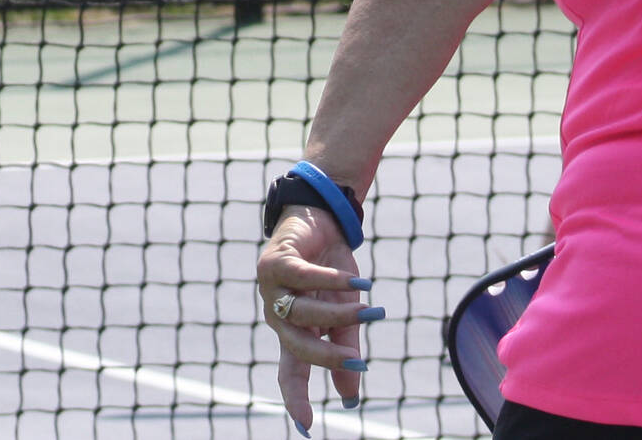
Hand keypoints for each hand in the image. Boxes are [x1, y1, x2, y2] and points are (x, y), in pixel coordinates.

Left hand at [258, 205, 378, 431]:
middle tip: (356, 361)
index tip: (305, 426)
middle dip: (326, 356)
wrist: (323, 221)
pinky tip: (356, 282)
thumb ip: (344, 347)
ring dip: (339, 314)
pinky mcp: (276, 262)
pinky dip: (331, 282)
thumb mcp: (345, 311)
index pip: (291, 371)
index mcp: (293, 331)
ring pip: (303, 312)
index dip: (296, 397)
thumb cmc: (332, 270)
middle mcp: (278, 314)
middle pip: (296, 347)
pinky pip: (302, 277)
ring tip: (369, 310)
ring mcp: (272, 289)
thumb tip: (349, 396)